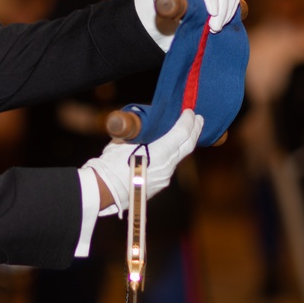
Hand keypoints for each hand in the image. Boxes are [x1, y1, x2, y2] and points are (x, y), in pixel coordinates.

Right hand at [83, 109, 201, 215]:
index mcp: (159, 153)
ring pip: (179, 156)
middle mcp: (166, 166)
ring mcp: (164, 177)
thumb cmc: (111, 163)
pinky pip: (171, 166)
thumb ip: (139, 131)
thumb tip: (146, 123)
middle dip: (195, 130)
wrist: (104, 190)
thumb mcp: (124, 140)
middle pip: (187, 146)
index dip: (187, 121)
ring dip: (184, 142)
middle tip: (199, 119)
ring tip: (186, 132)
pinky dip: (173, 153)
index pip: (181, 133)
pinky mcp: (160, 184)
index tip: (190, 112)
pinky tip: (169, 148)